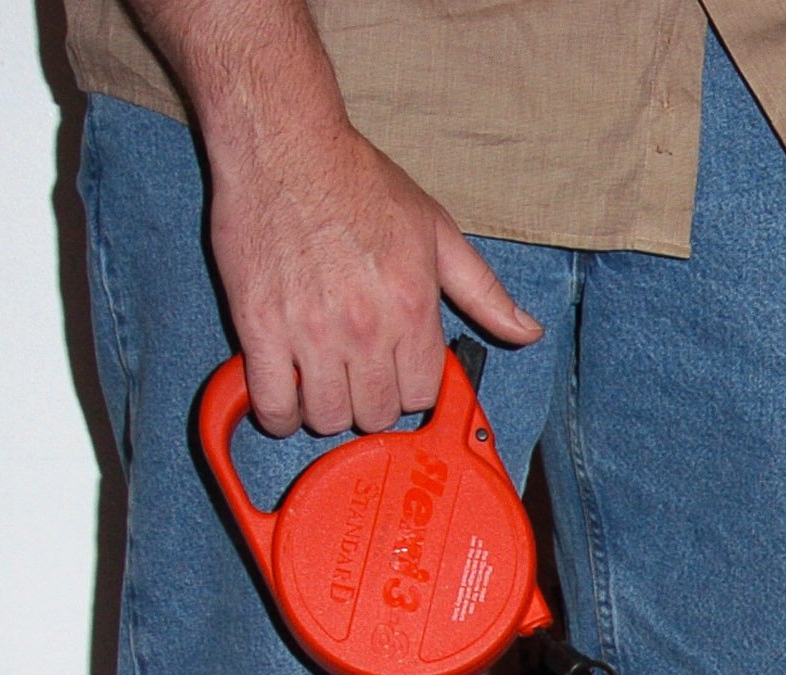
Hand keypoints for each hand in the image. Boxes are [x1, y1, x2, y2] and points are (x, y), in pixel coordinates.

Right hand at [207, 117, 538, 437]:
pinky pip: (272, 403)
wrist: (285, 146)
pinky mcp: (258, 326)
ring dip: (326, 410)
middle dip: (371, 403)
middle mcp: (364, 328)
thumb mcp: (437, 232)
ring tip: (322, 383)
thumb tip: (527, 331)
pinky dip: (278, 414)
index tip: (396, 370)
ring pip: (327, 417)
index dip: (411, 387)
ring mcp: (309, 331)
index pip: (422, 394)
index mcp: (412, 309)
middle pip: (376, 414)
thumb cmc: (360, 182)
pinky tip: (285, 397)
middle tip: (358, 377)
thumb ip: (484, 292)